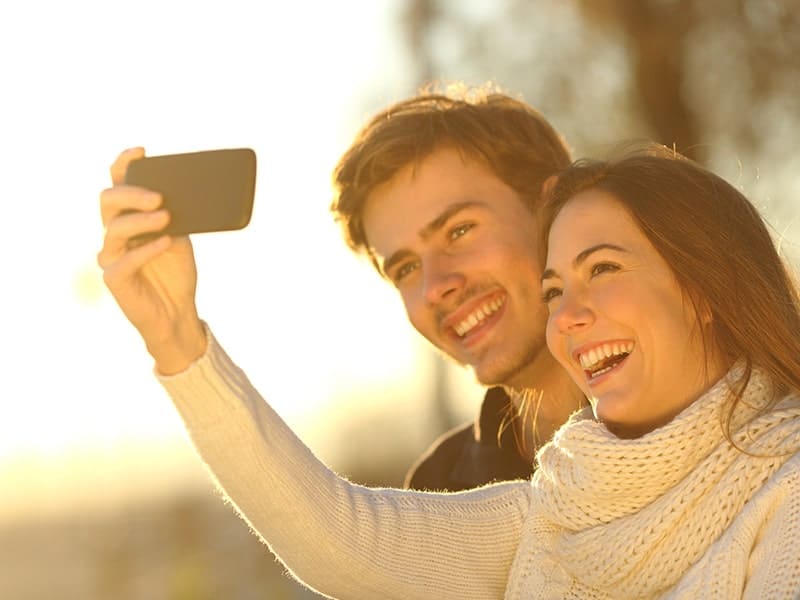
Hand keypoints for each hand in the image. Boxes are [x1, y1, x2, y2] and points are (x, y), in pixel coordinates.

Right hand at [98, 147, 206, 373]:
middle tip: (159, 196)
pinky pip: (124, 261)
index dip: (123, 165)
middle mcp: (115, 233)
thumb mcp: (181, 237)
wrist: (177, 310)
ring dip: (140, 220)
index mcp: (129, 217)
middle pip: (109, 201)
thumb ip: (177, 216)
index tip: (141, 151)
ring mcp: (111, 255)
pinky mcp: (114, 278)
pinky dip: (146, 249)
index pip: (118, 184)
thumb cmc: (176, 271)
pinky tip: (164, 242)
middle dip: (132, 193)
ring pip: (114, 228)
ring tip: (165, 217)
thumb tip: (190, 190)